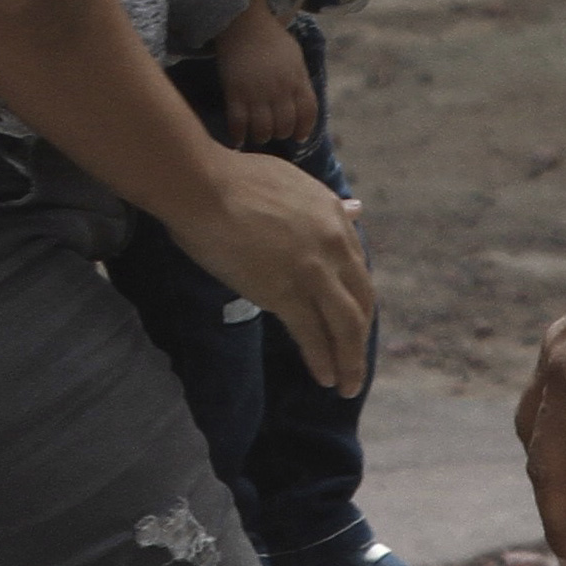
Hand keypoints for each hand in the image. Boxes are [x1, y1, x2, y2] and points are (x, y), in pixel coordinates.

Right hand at [164, 146, 373, 395]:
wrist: (204, 187)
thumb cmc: (235, 179)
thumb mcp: (293, 182)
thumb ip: (327, 203)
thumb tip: (357, 209)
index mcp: (334, 216)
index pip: (357, 268)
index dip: (357, 299)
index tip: (353, 319)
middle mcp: (333, 245)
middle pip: (361, 301)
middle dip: (361, 337)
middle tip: (356, 361)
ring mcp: (312, 272)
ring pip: (346, 326)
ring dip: (351, 361)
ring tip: (349, 385)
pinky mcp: (286, 294)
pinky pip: (313, 335)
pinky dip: (322, 360)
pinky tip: (325, 378)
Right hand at [213, 2, 318, 148]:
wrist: (244, 23)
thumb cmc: (271, 39)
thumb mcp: (295, 57)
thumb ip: (299, 80)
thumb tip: (300, 102)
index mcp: (297, 79)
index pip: (308, 113)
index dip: (304, 129)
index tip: (298, 137)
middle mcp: (280, 89)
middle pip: (285, 125)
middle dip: (281, 133)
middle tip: (274, 132)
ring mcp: (257, 93)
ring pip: (263, 130)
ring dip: (261, 137)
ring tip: (258, 134)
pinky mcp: (235, 92)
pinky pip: (238, 123)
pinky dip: (238, 135)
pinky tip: (238, 138)